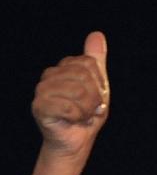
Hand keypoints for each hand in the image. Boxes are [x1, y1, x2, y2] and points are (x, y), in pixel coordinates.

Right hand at [31, 32, 109, 158]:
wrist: (77, 140)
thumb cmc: (87, 113)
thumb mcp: (98, 85)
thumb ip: (96, 60)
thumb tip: (96, 34)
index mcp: (64, 67)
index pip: (89, 63)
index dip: (99, 83)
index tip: (96, 97)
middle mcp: (50, 75)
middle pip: (84, 76)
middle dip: (95, 97)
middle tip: (90, 109)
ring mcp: (42, 90)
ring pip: (78, 91)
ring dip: (87, 109)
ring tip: (82, 115)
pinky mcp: (39, 106)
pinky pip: (68, 107)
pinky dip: (78, 117)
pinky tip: (73, 120)